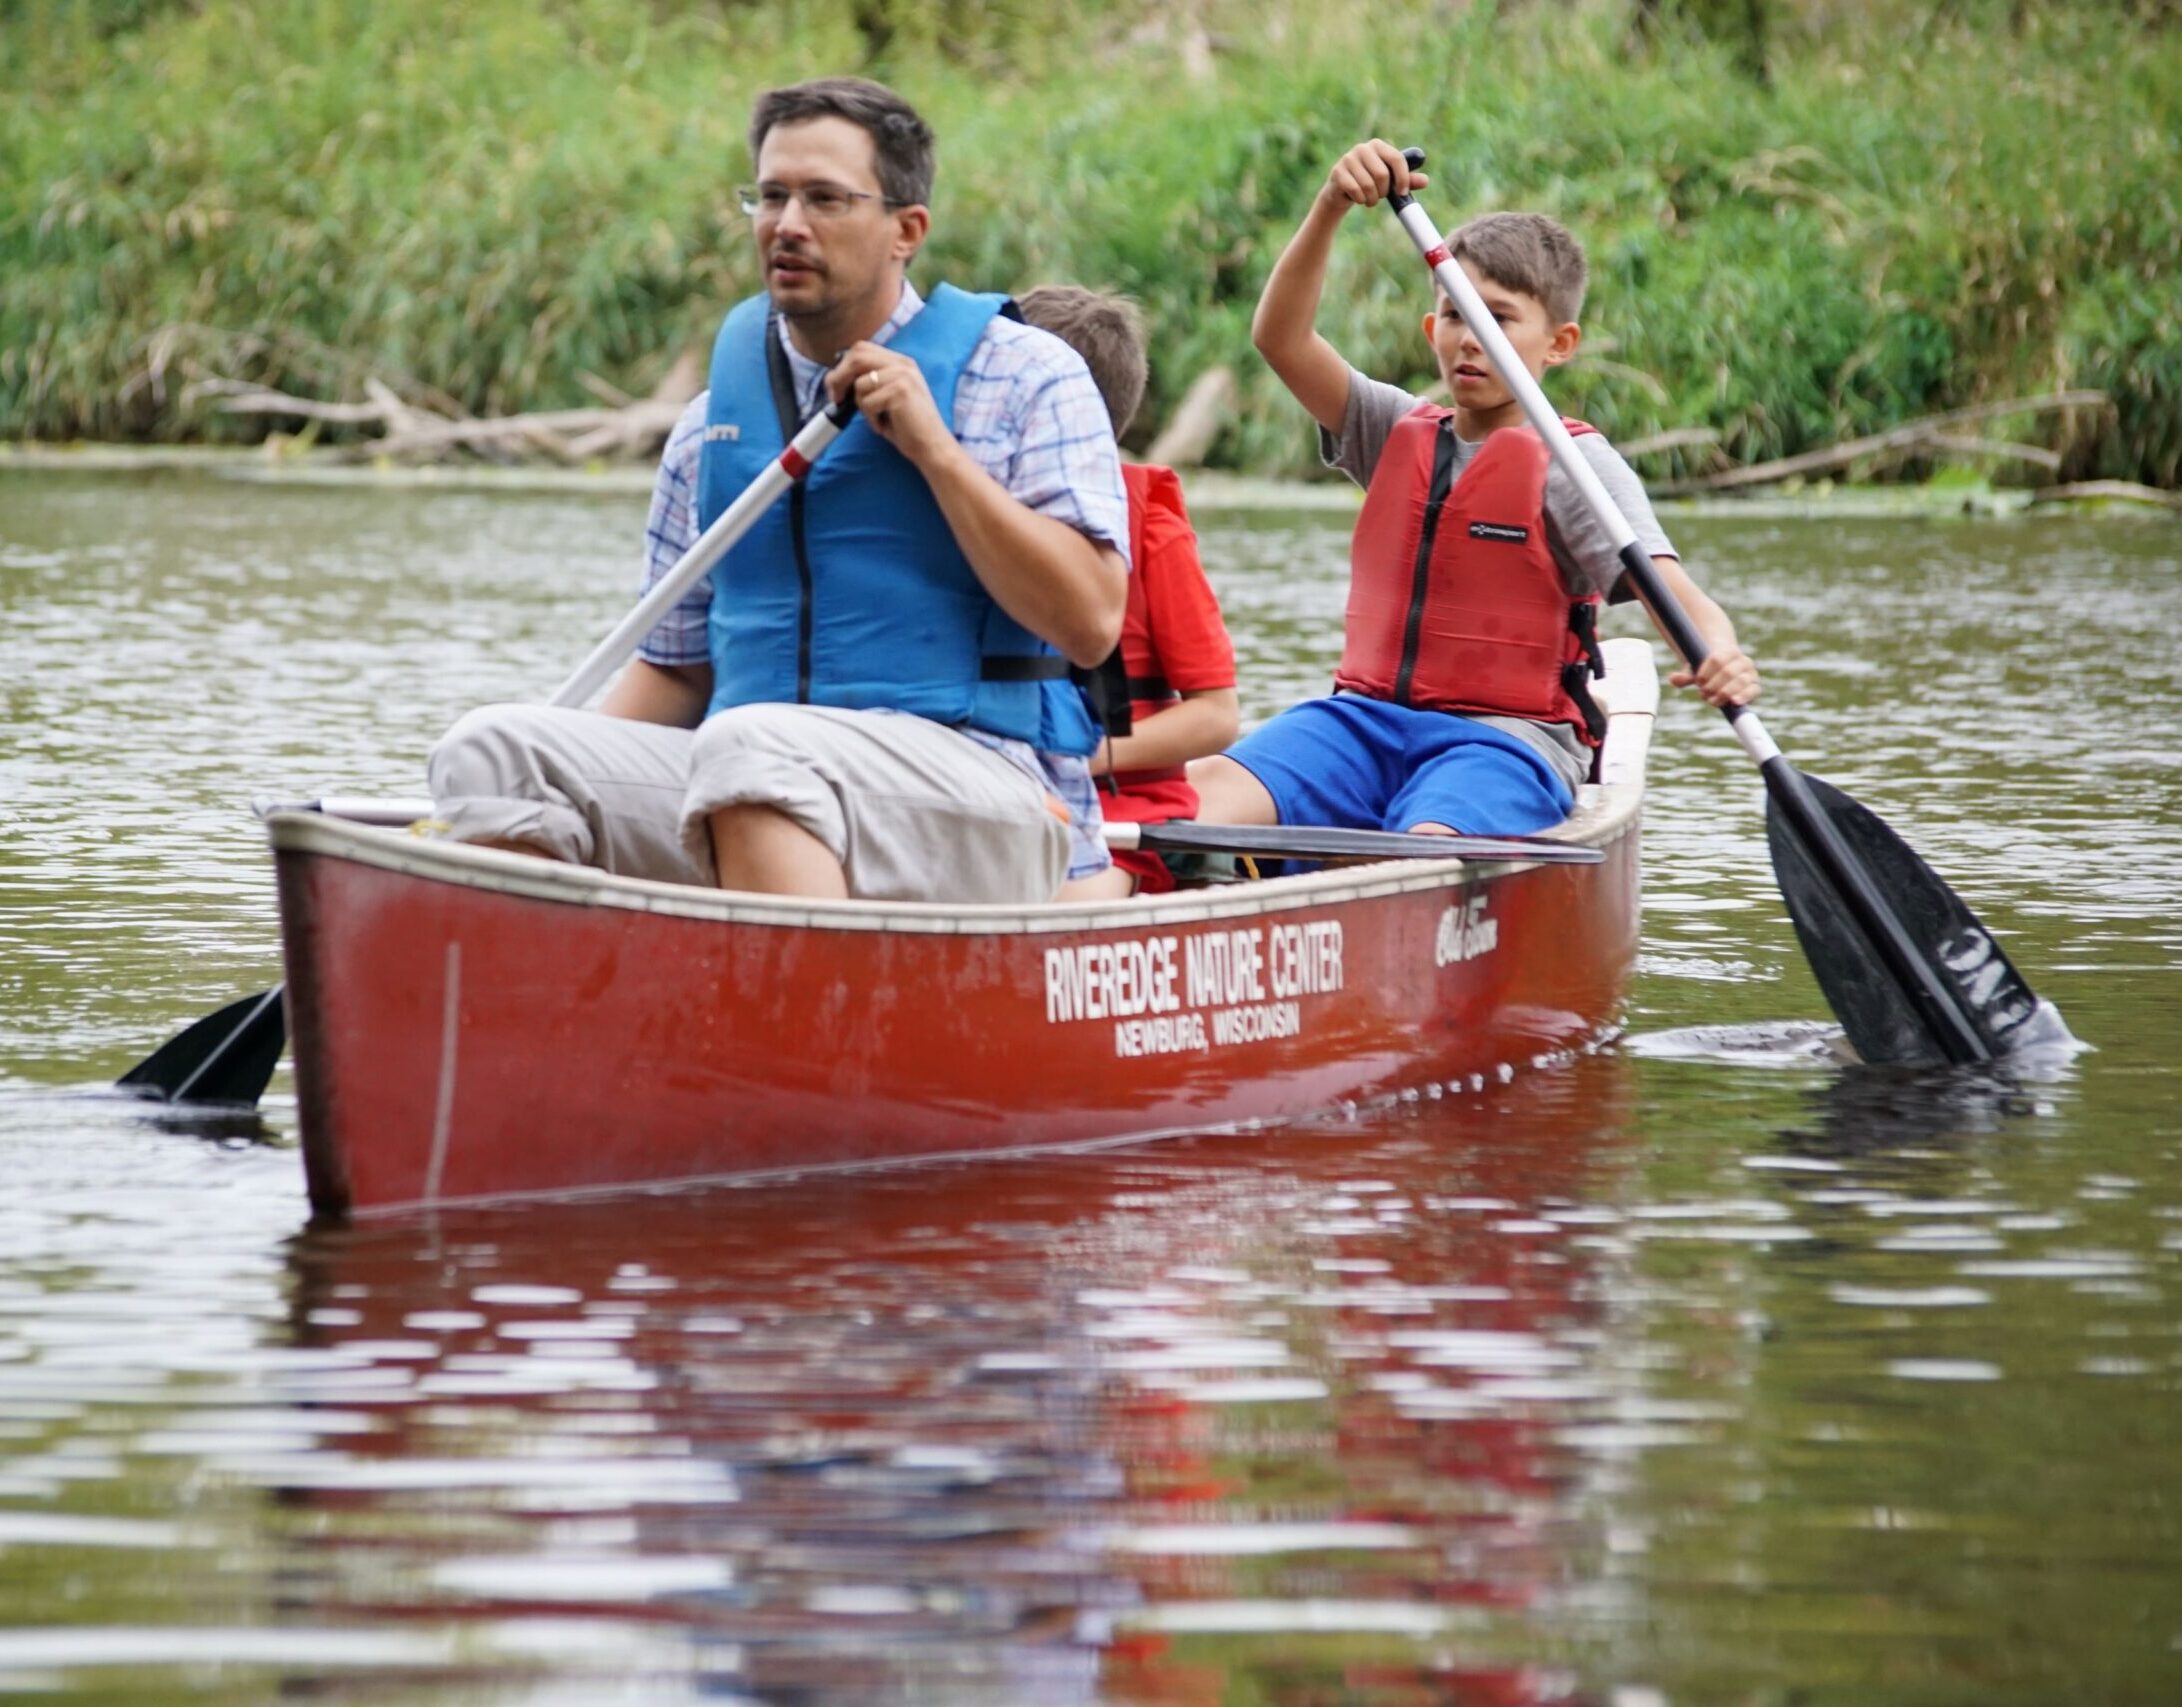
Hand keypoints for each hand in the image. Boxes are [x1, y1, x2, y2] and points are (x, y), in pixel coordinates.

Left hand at [826, 342, 950, 465]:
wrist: (932, 446)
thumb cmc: (907, 426)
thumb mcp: (888, 396)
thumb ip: (870, 381)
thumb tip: (835, 378)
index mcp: (900, 362)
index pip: (862, 348)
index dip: (843, 365)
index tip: (835, 385)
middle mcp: (903, 364)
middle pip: (857, 357)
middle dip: (839, 378)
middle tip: (837, 399)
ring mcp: (903, 376)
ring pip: (860, 384)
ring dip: (862, 407)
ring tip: (878, 419)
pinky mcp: (900, 392)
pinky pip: (867, 403)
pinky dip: (871, 419)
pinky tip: (885, 426)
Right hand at [1321, 140, 1425, 210]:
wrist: (1342, 191)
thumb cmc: (1370, 182)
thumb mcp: (1390, 181)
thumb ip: (1407, 180)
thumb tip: (1425, 181)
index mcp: (1378, 145)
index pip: (1396, 159)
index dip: (1403, 178)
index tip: (1402, 192)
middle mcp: (1363, 148)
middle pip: (1382, 174)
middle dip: (1383, 191)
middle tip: (1380, 196)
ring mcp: (1348, 158)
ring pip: (1368, 185)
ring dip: (1372, 199)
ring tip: (1369, 199)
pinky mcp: (1338, 171)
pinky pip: (1355, 190)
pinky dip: (1360, 200)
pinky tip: (1358, 198)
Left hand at [1672, 644, 1760, 708]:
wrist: (1727, 670)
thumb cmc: (1708, 670)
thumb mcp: (1695, 670)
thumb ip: (1685, 675)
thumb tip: (1673, 679)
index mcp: (1729, 651)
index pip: (1717, 659)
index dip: (1706, 672)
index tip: (1698, 682)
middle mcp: (1743, 660)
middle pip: (1728, 672)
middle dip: (1713, 686)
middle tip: (1702, 693)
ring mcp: (1751, 673)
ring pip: (1741, 681)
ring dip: (1724, 693)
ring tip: (1711, 701)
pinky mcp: (1755, 686)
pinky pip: (1753, 691)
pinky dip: (1745, 696)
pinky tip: (1734, 702)